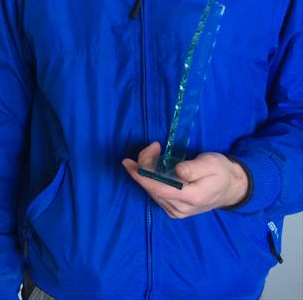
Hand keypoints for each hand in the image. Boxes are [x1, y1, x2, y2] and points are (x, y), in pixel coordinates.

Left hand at [122, 141, 248, 218]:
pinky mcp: (173, 210)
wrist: (231, 188)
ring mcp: (176, 211)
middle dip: (145, 165)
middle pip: (152, 188)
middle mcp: (181, 209)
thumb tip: (178, 170)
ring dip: (147, 170)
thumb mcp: (211, 164)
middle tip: (153, 147)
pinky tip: (155, 166)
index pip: (159, 189)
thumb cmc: (220, 172)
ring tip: (155, 152)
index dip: (141, 176)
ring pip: (151, 190)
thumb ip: (195, 168)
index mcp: (192, 197)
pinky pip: (155, 193)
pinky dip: (151, 178)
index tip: (129, 163)